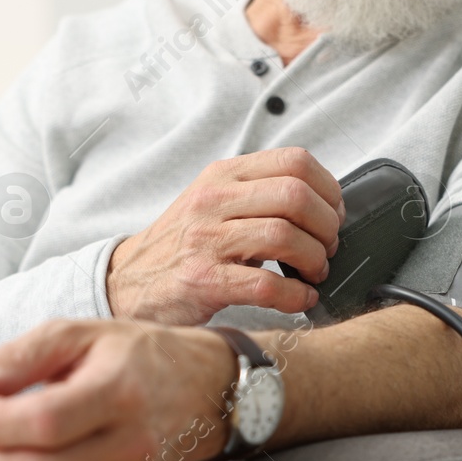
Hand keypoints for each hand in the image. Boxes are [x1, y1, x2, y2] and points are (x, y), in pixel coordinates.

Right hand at [107, 147, 345, 324]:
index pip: (294, 161)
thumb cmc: (182, 246)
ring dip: (315, 261)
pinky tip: (300, 299)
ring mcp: (206, 240)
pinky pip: (267, 285)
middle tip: (326, 249)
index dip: (328, 190)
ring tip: (313, 274)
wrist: (129, 281)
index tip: (333, 214)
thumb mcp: (213, 202)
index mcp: (223, 176)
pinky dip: (296, 295)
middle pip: (296, 196)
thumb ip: (258, 194)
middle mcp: (213, 201)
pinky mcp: (203, 281)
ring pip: (285, 236)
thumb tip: (321, 205)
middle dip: (326, 227)